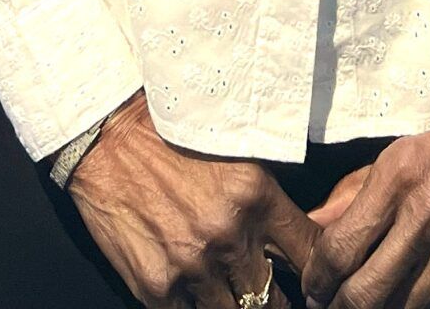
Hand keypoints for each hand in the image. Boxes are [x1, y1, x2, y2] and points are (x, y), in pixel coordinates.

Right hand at [66, 90, 316, 306]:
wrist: (108, 138)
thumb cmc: (173, 137)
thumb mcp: (235, 151)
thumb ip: (267, 196)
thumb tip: (301, 235)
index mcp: (256, 196)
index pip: (311, 254)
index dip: (321, 276)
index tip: (320, 285)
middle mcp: (228, 236)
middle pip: (276, 301)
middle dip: (281, 303)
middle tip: (279, 298)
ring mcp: (191, 266)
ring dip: (238, 307)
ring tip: (234, 294)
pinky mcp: (156, 287)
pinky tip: (198, 295)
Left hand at [302, 71, 429, 308]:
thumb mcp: (398, 154)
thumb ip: (353, 194)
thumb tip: (313, 225)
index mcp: (398, 178)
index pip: (340, 249)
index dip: (319, 280)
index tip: (314, 289)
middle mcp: (427, 214)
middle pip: (367, 292)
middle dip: (343, 308)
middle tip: (335, 308)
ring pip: (406, 307)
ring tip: (377, 301)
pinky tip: (423, 290)